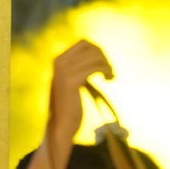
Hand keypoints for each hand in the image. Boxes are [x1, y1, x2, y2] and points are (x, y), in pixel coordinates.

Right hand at [47, 40, 113, 154]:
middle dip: (104, 57)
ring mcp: (64, 70)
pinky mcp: (72, 81)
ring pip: (95, 56)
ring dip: (108, 65)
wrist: (61, 125)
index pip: (84, 43)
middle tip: (110, 73)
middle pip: (91, 47)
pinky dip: (106, 70)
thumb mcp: (71, 83)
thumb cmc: (70, 107)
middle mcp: (59, 62)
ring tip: (111, 77)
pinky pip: (95, 67)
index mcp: (59, 60)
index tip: (104, 65)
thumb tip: (96, 56)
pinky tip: (109, 80)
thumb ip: (78, 69)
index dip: (98, 51)